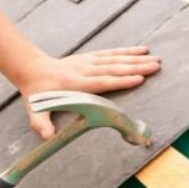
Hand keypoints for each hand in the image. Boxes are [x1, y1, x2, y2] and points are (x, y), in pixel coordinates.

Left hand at [16, 47, 160, 138]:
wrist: (32, 69)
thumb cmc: (37, 93)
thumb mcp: (34, 111)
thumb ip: (41, 123)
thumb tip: (48, 137)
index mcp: (74, 84)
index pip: (101, 82)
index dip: (120, 80)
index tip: (139, 78)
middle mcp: (84, 70)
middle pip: (114, 68)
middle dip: (136, 67)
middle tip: (156, 66)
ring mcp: (87, 62)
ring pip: (115, 59)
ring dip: (136, 59)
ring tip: (155, 59)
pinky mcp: (90, 58)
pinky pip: (111, 54)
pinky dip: (126, 51)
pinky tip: (141, 50)